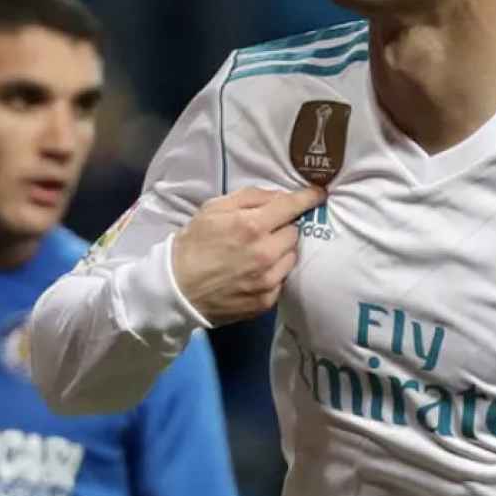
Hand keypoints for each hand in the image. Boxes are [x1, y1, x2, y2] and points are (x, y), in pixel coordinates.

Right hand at [172, 185, 325, 324]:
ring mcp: (268, 280)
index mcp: (251, 226)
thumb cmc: (193, 244)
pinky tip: (253, 273)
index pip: (291, 207)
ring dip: (280, 252)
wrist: (177, 290)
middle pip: (294, 233)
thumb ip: (250, 197)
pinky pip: (282, 280)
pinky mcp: (266, 301)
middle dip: (282, 229)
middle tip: (263, 232)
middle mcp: (265, 253)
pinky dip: (273, 274)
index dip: (308, 198)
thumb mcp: (213, 209)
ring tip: (258, 254)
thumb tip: (279, 196)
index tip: (318, 194)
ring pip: (291, 257)